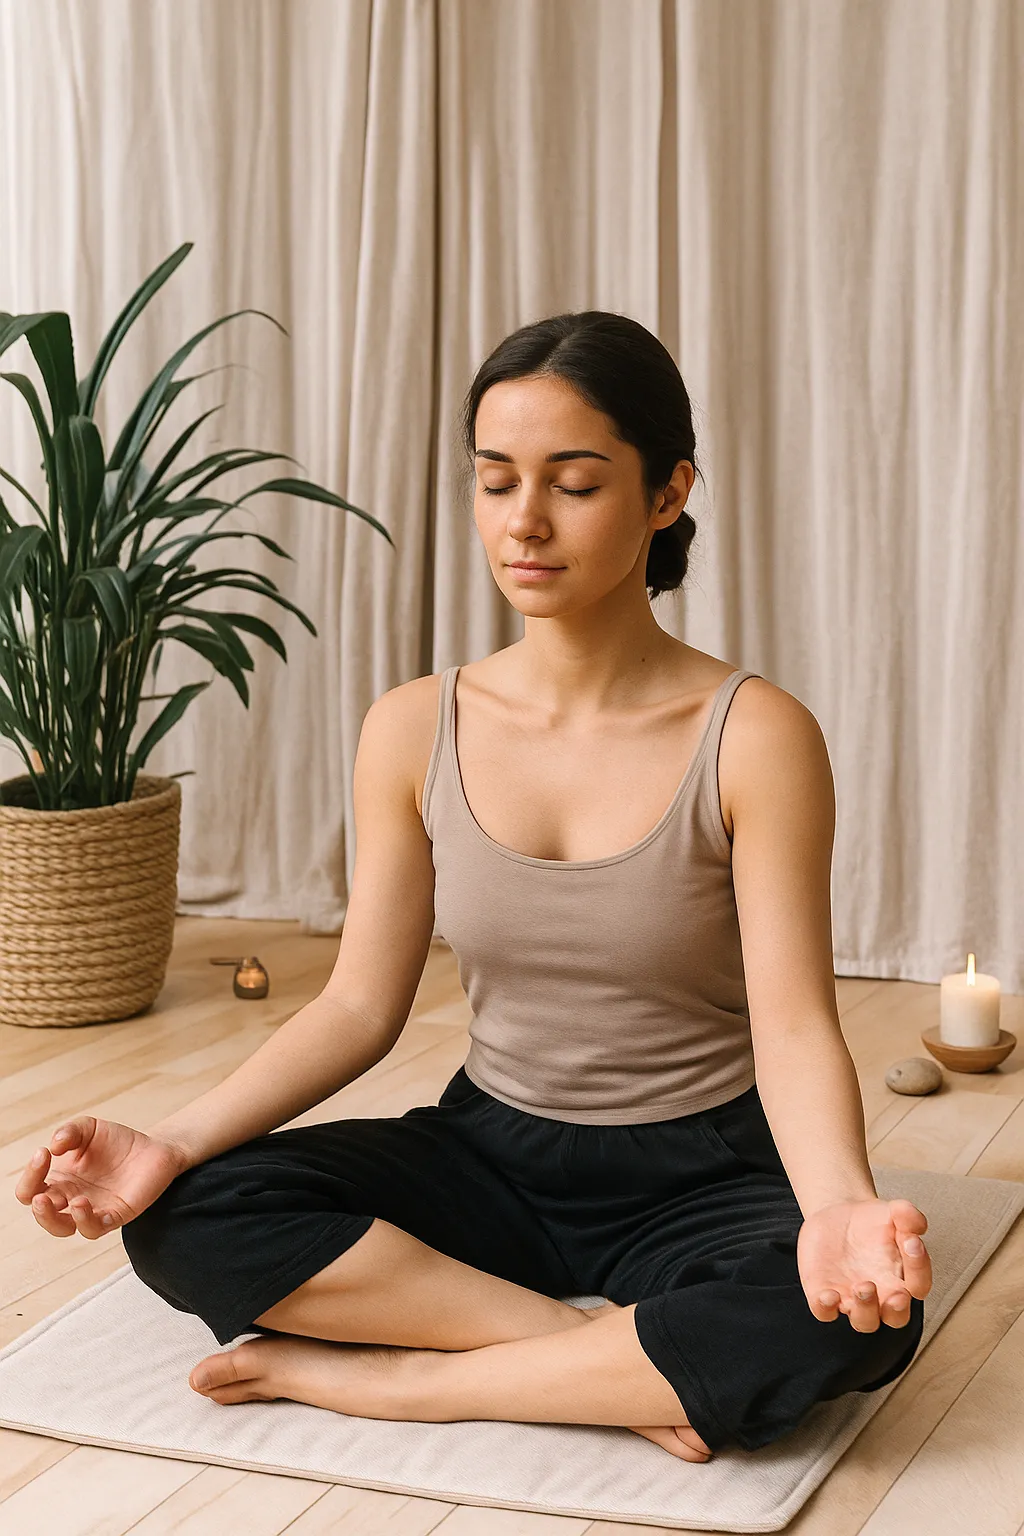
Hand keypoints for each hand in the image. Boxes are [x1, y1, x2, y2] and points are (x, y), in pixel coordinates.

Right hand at [15, 1115, 189, 1239]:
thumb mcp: (89, 1128)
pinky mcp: (115, 1215)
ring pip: (65, 1228)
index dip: (30, 1176)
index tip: (43, 1152)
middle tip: (41, 1195)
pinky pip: (94, 1228)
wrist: (153, 1147)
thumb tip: (54, 1146)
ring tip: (71, 1200)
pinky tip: (83, 1203)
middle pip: (43, 1214)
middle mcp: (72, 1198)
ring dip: (57, 1220)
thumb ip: (69, 1131)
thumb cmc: (116, 1141)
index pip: (31, 1189)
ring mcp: (93, 1209)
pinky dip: (85, 1220)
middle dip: (38, 1207)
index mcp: (60, 1180)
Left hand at [796, 1196, 931, 1331]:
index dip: (919, 1267)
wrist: (837, 1215)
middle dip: (897, 1310)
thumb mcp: (893, 1212)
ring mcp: (852, 1298)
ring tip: (862, 1287)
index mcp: (902, 1277)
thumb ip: (908, 1215)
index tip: (911, 1241)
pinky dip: (826, 1308)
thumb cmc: (872, 1222)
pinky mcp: (824, 1294)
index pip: (919, 1285)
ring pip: (864, 1321)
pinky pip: (825, 1313)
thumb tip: (917, 1224)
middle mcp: (881, 1295)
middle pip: (896, 1318)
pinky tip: (828, 1294)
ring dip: (865, 1310)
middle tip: (896, 1294)